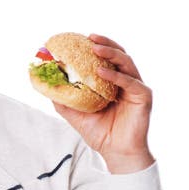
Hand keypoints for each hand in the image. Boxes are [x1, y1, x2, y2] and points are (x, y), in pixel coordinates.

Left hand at [52, 33, 155, 173]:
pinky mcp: (143, 96)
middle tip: (90, 37)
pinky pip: (130, 81)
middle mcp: (126, 81)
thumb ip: (64, 99)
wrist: (116, 152)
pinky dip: (116, 75)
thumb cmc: (100, 133)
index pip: (106, 59)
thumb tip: (45, 86)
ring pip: (126, 62)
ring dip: (110, 53)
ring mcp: (136, 88)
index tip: (80, 38)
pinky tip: (101, 71)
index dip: (96, 46)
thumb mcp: (75, 114)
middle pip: (119, 55)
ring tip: (95, 48)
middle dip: (105, 43)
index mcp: (113, 83)